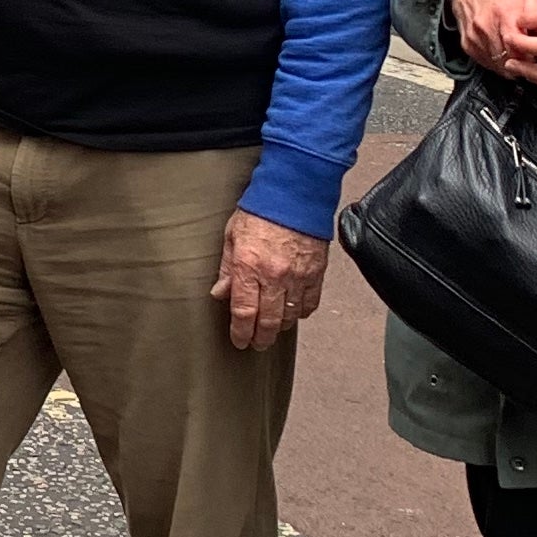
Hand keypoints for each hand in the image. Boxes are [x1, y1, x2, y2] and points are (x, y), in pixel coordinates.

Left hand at [211, 211, 327, 350]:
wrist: (294, 193)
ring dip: (280, 327)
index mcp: (249, 266)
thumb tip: (220, 293)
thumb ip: (227, 269)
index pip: (244, 313)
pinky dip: (301, 313)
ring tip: (272, 329)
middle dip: (261, 338)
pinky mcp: (316, 273)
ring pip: (290, 316)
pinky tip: (293, 312)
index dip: (241, 332)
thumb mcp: (232, 236)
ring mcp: (298, 276)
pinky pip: (310, 304)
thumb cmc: (261, 210)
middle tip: (256, 343)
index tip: (239, 340)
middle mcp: (274, 276)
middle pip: (269, 321)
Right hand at [449, 0, 536, 70]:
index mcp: (505, 14)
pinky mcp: (467, 45)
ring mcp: (474, 38)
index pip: (520, 48)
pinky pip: (486, 63)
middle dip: (524, 65)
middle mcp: (486, 27)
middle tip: (535, 62)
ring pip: (497, 66)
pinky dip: (498, 63)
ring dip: (511, 66)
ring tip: (522, 59)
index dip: (533, 57)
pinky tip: (507, 56)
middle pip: (509, 60)